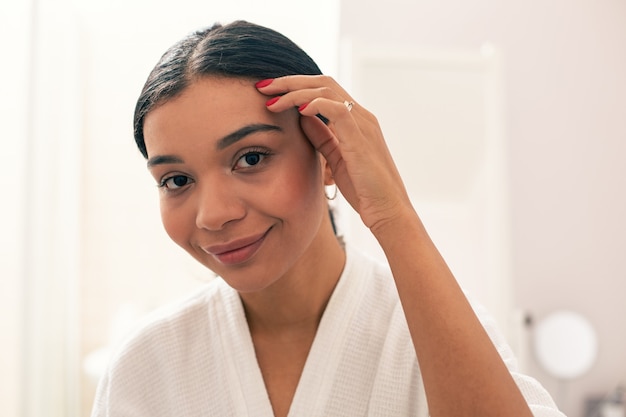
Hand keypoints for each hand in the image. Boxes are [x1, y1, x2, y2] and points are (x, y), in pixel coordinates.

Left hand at [256, 75, 413, 231]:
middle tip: (262, 87)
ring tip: (272, 99)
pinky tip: (299, 109)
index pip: (324, 89)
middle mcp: (361, 116)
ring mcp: (363, 125)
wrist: (388, 211)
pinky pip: (339, 111)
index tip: (269, 93)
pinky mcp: (361, 140)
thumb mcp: (335, 158)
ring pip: (327, 91)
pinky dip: (317, 105)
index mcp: (356, 119)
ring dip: (295, 92)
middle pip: (323, 82)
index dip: (295, 86)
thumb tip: (300, 117)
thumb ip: (321, 136)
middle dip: (289, 82)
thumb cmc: (364, 189)